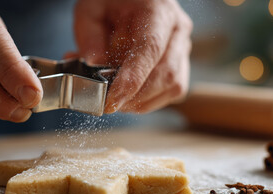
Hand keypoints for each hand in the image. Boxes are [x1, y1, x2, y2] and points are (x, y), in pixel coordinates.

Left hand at [71, 0, 192, 112]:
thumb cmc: (112, 0)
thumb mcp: (90, 10)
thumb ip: (90, 38)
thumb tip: (96, 69)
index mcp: (158, 11)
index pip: (150, 50)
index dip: (132, 80)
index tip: (112, 100)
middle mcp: (177, 30)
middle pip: (166, 74)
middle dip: (136, 97)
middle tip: (109, 104)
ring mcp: (183, 47)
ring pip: (173, 86)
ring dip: (144, 101)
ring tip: (119, 97)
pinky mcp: (182, 62)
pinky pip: (173, 91)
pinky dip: (152, 99)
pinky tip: (132, 94)